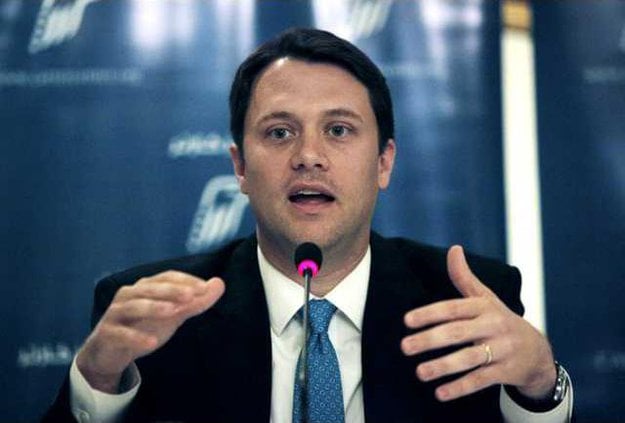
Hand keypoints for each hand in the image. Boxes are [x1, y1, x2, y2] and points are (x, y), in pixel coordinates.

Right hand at [76, 271, 224, 392]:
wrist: (111, 353)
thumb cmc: (144, 327)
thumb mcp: (172, 316)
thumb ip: (195, 302)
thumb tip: (220, 283)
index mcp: (146, 287)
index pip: (167, 277)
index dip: (185, 281)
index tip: (205, 288)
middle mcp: (129, 295)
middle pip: (151, 288)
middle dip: (171, 291)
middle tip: (191, 296)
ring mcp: (115, 313)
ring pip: (134, 306)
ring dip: (154, 308)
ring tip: (173, 312)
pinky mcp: (106, 333)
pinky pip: (120, 334)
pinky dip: (135, 338)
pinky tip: (151, 343)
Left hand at [401, 246, 555, 401]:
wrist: (538, 350)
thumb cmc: (500, 320)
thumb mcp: (485, 298)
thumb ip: (464, 277)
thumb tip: (453, 248)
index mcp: (484, 306)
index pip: (453, 308)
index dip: (430, 313)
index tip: (407, 321)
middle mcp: (493, 326)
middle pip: (458, 332)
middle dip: (430, 340)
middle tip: (404, 347)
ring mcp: (501, 350)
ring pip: (470, 358)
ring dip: (443, 366)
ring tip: (419, 372)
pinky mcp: (506, 371)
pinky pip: (481, 380)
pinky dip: (461, 387)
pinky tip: (440, 393)